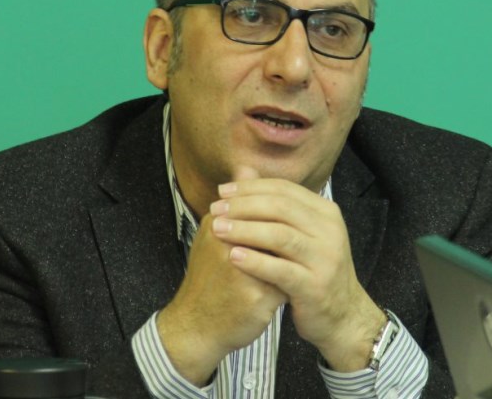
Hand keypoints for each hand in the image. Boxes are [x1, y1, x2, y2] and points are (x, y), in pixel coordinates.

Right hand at [156, 172, 285, 385]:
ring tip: (291, 266)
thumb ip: (237, 202)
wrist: (197, 325)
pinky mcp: (256, 299)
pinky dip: (291, 284)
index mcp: (218, 226)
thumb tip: (246, 166)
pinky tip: (291, 289)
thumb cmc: (210, 276)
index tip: (288, 224)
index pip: (262, 207)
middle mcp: (228, 245)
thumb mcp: (215, 233)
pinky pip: (287, 283)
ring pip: (285, 256)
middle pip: (277, 229)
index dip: (280, 216)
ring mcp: (242, 273)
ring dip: (292, 260)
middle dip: (289, 236)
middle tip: (294, 247)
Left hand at [209, 173, 386, 370]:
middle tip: (216, 209)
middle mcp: (330, 231)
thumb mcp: (300, 234)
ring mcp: (325, 259)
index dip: (251, 187)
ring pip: (280, 236)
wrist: (342, 317)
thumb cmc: (312, 272)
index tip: (223, 191)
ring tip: (217, 229)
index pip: (284, 189)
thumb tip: (243, 170)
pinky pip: (281, 269)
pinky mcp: (315, 286)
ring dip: (245, 229)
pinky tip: (232, 256)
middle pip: (281, 207)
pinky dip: (255, 261)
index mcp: (326, 212)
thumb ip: (274, 205)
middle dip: (244, 205)